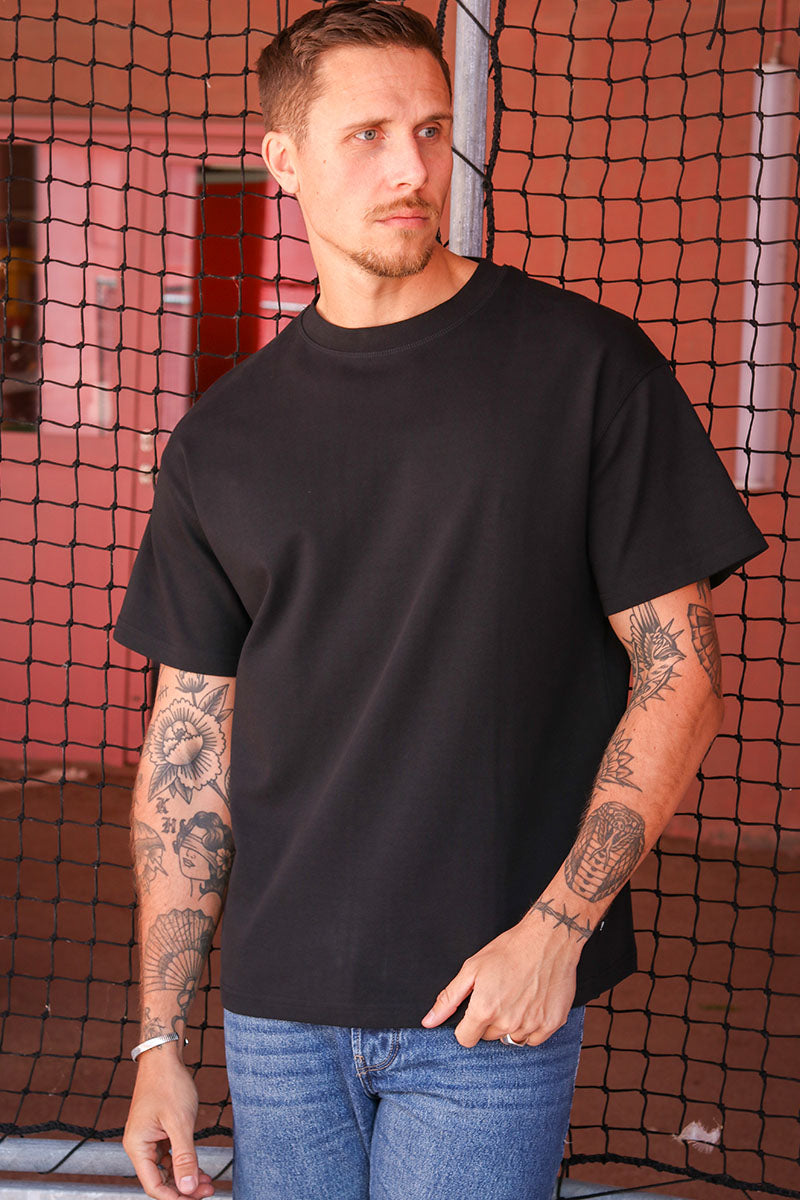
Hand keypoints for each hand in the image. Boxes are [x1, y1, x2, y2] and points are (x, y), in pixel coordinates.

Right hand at [123, 1050, 215, 1198]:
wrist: (164, 1057)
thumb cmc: (168, 1084)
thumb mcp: (180, 1122)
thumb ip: (184, 1157)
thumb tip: (189, 1188)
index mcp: (137, 1147)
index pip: (153, 1186)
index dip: (175, 1197)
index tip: (196, 1199)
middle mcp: (139, 1146)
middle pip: (160, 1181)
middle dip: (184, 1188)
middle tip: (208, 1190)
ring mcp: (149, 1139)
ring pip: (166, 1170)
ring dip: (186, 1177)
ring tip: (208, 1182)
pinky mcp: (158, 1132)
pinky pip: (169, 1157)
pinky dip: (184, 1163)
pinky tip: (200, 1168)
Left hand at [420, 916, 579, 1047]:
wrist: (548, 939)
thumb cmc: (508, 950)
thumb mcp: (472, 968)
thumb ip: (448, 998)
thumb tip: (429, 1021)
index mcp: (484, 1010)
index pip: (466, 1039)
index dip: (467, 1026)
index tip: (475, 1011)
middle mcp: (508, 1022)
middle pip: (489, 1037)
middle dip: (489, 1021)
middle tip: (499, 995)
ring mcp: (532, 1025)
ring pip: (512, 1039)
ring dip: (511, 1024)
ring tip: (517, 997)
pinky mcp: (551, 1023)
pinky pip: (534, 1039)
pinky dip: (532, 1026)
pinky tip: (532, 1004)